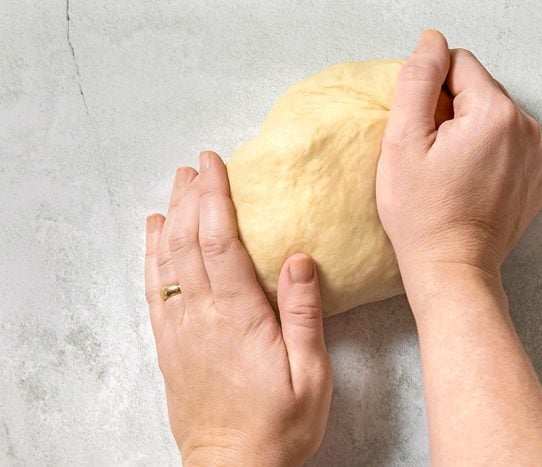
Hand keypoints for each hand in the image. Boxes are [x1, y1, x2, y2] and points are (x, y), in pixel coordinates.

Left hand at [144, 152, 331, 465]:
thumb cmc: (278, 424)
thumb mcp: (311, 373)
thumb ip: (303, 313)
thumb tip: (299, 258)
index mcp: (238, 316)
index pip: (220, 240)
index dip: (215, 196)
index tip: (214, 164)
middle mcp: (201, 316)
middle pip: (188, 240)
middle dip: (190, 196)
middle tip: (196, 164)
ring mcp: (180, 329)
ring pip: (167, 259)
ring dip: (170, 217)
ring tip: (176, 186)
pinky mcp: (169, 345)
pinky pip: (154, 290)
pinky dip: (151, 256)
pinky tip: (154, 235)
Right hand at [376, 30, 541, 277]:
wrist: (452, 267)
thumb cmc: (423, 214)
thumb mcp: (403, 141)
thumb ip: (417, 80)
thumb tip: (432, 41)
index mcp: (495, 113)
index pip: (458, 63)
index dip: (429, 91)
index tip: (421, 129)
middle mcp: (527, 128)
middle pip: (479, 91)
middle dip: (452, 112)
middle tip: (432, 156)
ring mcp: (538, 155)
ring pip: (494, 117)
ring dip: (471, 132)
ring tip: (451, 172)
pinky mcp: (538, 178)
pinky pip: (509, 144)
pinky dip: (489, 154)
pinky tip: (470, 182)